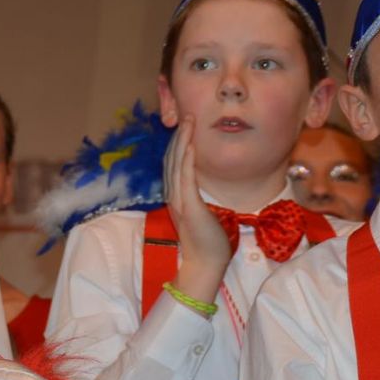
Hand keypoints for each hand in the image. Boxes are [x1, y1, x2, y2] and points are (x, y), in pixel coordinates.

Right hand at [164, 116, 229, 306]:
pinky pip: (185, 178)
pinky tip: (190, 146)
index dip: (177, 144)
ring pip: (176, 164)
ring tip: (188, 122)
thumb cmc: (208, 241)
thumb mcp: (202, 213)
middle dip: (179, 136)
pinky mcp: (189, 206)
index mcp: (176, 196)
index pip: (173, 165)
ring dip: (182, 141)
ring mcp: (180, 200)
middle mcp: (174, 195)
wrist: (205, 262)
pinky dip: (186, 160)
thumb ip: (198, 197)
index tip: (185, 127)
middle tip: (186, 116)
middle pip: (171, 159)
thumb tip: (202, 186)